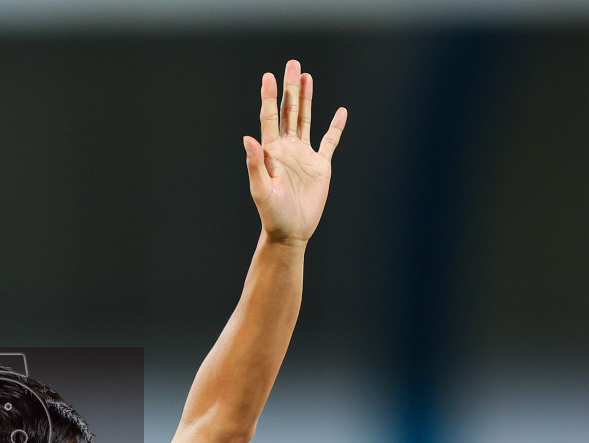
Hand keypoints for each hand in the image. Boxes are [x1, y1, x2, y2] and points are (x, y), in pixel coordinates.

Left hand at [245, 60, 346, 244]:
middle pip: (288, 112)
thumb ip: (255, 164)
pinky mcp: (320, 166)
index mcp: (271, 152)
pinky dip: (335, 127)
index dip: (269, 97)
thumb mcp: (261, 190)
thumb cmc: (272, 214)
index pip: (270, 118)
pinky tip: (340, 112)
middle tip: (292, 64)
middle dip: (290, 88)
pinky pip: (329, 142)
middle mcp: (287, 149)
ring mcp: (304, 155)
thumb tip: (248, 138)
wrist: (290, 231)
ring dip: (306, 99)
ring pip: (305, 120)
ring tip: (306, 77)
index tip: (269, 77)